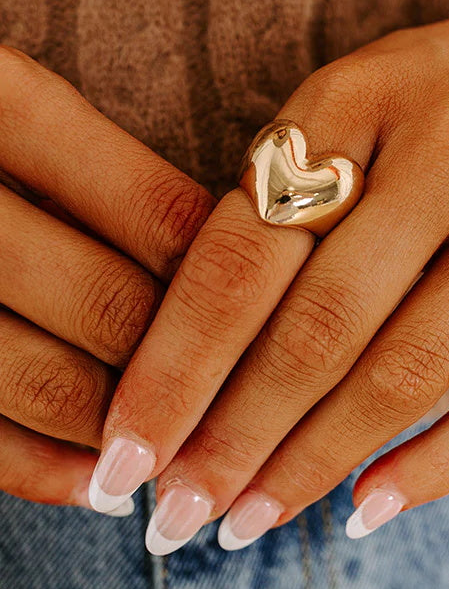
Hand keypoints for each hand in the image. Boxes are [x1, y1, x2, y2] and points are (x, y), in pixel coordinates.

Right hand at [0, 45, 213, 510]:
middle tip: (254, 401)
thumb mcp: (14, 104)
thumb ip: (105, 170)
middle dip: (191, 367)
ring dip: (132, 429)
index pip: (158, 214)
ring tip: (189, 451)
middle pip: (113, 308)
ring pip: (49, 383)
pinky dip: (45, 472)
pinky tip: (99, 484)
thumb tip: (226, 259)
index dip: (234, 279)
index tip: (281, 315)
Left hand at [91, 0, 448, 551]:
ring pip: (410, 373)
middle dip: (232, 440)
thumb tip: (192, 362)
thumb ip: (278, 204)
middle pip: (320, 328)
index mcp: (359, 98)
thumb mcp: (347, 105)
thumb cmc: (437, 94)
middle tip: (174, 515)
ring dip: (314, 465)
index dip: (173, 368)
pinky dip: (436, 468)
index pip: (242, 255)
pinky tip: (364, 511)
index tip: (126, 452)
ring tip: (248, 521)